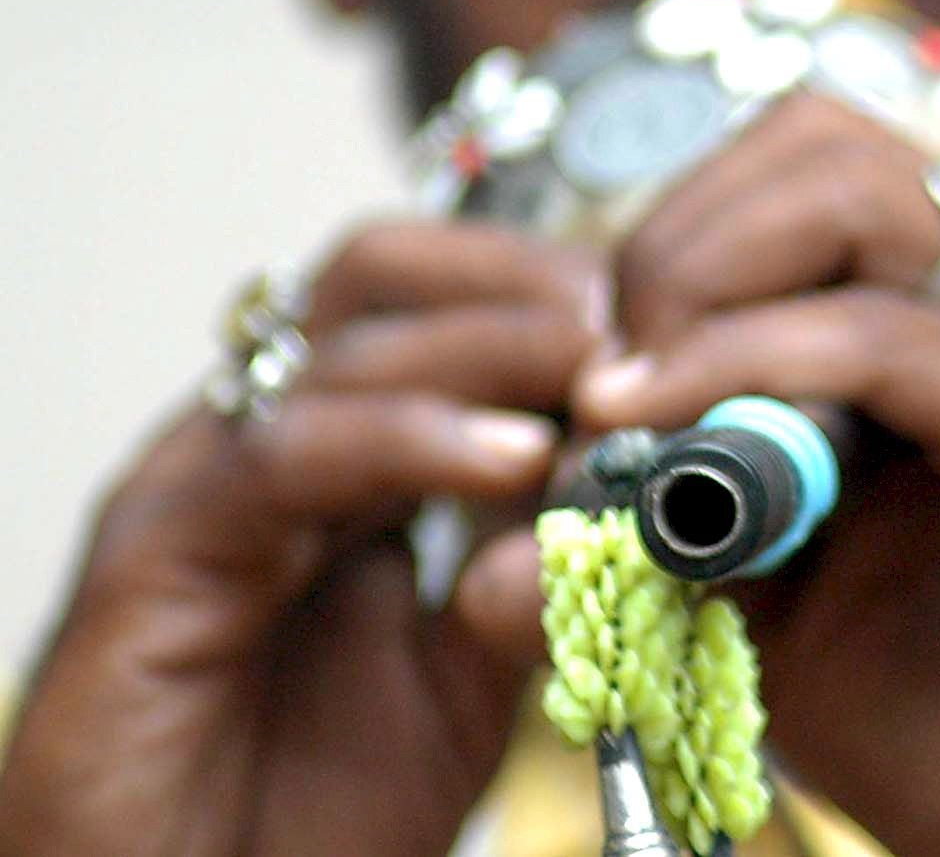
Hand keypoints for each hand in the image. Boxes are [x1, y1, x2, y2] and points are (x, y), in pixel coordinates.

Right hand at [0, 223, 601, 856]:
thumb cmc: (314, 808)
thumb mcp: (476, 661)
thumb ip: (539, 554)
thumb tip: (641, 460)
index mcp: (340, 444)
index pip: (436, 295)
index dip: (545, 293)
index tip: (653, 326)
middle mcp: (267, 434)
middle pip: (381, 269)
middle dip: (515, 281)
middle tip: (618, 326)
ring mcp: (202, 478)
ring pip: (344, 342)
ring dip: (488, 347)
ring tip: (593, 380)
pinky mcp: (154, 550)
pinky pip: (284, 452)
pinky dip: (409, 437)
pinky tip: (512, 459)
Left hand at [474, 92, 939, 856]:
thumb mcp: (768, 613)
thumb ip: (650, 546)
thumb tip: (485, 567)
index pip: (813, 158)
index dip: (684, 228)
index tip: (599, 364)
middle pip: (827, 141)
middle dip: (682, 236)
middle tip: (609, 369)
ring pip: (859, 196)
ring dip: (704, 278)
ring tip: (636, 400)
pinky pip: (882, 339)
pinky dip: (747, 362)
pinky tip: (659, 427)